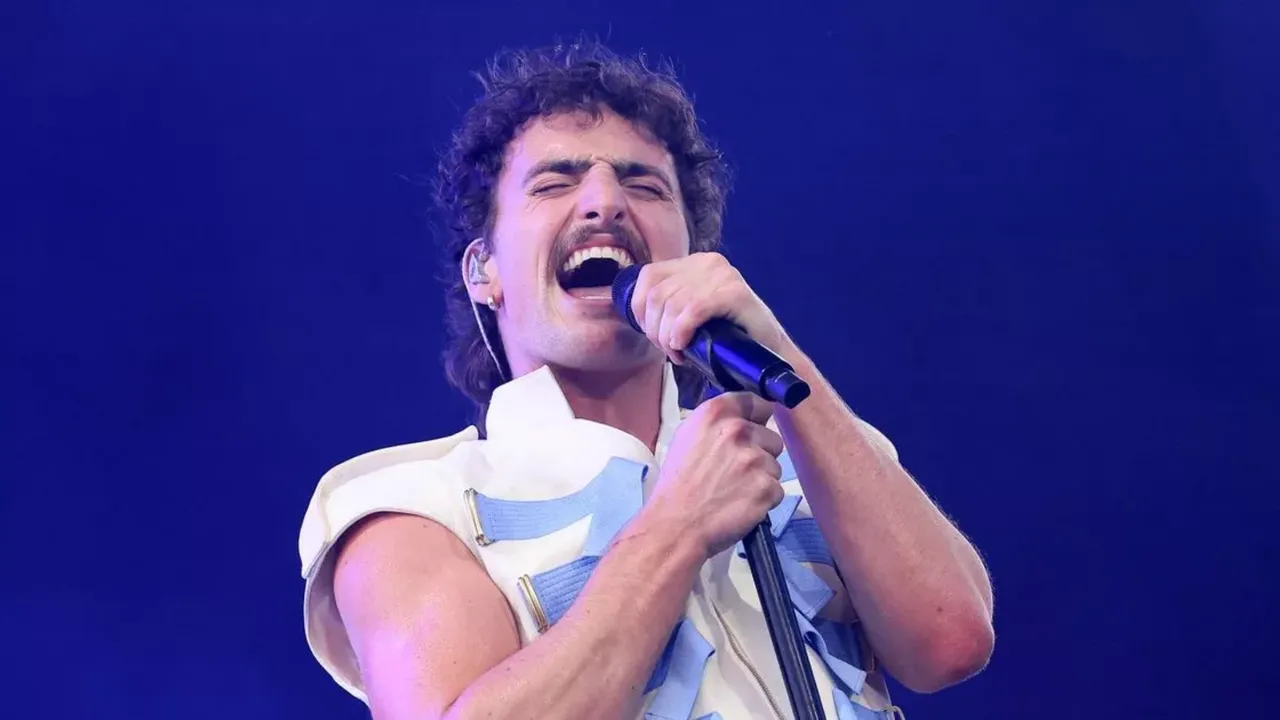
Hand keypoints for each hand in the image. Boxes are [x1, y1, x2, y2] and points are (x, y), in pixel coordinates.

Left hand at [628, 252, 790, 365]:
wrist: (772, 355)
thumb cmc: (729, 340)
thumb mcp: (692, 314)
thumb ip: (669, 305)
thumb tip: (636, 313)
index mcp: (695, 263)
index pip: (648, 277)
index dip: (641, 311)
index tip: (654, 335)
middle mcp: (708, 262)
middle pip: (656, 295)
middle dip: (654, 330)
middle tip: (669, 351)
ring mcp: (723, 275)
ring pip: (671, 305)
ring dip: (667, 337)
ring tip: (679, 353)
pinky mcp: (735, 293)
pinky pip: (692, 310)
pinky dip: (681, 332)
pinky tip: (684, 347)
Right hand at [647, 392, 785, 558]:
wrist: (676, 525)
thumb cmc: (677, 485)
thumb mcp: (686, 439)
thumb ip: (716, 424)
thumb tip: (741, 420)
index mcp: (716, 413)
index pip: (757, 401)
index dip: (757, 417)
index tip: (754, 427)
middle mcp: (739, 431)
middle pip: (772, 437)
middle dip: (760, 453)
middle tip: (736, 471)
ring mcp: (756, 459)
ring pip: (775, 465)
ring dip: (762, 478)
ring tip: (735, 490)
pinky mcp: (768, 487)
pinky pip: (777, 490)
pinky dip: (764, 499)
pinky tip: (742, 504)